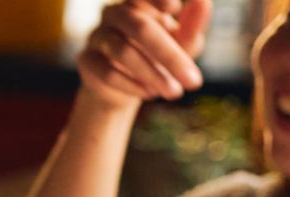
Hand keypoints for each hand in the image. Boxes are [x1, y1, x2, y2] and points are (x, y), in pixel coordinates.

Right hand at [80, 0, 210, 108]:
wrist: (126, 86)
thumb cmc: (159, 56)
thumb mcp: (182, 42)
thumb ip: (193, 23)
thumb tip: (204, 1)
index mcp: (138, 1)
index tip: (174, 9)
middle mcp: (113, 13)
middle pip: (140, 27)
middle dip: (170, 56)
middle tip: (193, 82)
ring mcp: (96, 36)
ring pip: (123, 52)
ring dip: (153, 75)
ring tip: (174, 92)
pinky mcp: (86, 61)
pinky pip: (107, 73)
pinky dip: (132, 86)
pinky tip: (149, 93)